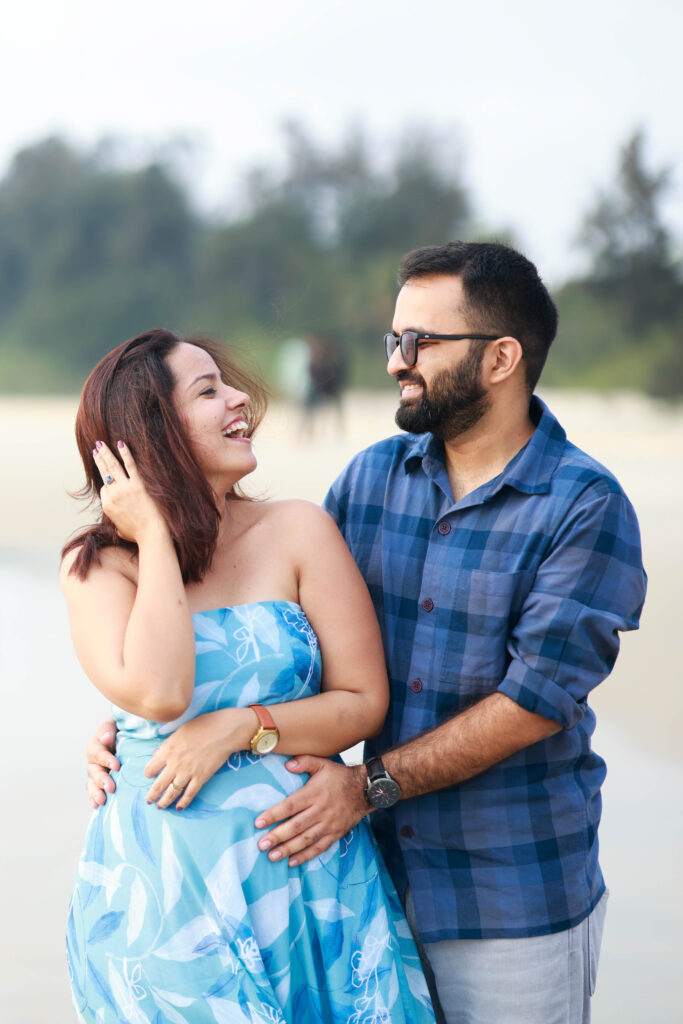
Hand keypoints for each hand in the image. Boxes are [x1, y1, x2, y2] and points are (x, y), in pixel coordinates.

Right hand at [86, 720, 119, 808]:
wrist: (123, 735)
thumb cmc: (119, 729)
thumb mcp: (114, 725)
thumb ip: (109, 730)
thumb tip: (106, 738)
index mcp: (96, 746)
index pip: (99, 753)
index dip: (106, 760)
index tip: (117, 766)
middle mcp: (94, 761)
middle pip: (95, 772)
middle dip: (102, 780)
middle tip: (110, 788)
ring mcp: (96, 773)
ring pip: (93, 784)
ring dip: (96, 793)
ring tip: (101, 801)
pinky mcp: (101, 782)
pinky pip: (95, 791)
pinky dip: (94, 799)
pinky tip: (97, 807)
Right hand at [93, 439, 167, 543]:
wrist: (152, 533)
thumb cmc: (138, 534)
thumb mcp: (120, 530)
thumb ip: (116, 522)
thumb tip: (117, 522)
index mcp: (107, 505)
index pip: (104, 488)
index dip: (106, 483)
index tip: (106, 473)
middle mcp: (113, 494)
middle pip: (104, 473)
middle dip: (98, 459)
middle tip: (96, 448)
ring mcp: (125, 488)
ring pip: (113, 466)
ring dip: (106, 453)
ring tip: (101, 443)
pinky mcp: (138, 484)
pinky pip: (130, 465)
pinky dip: (125, 453)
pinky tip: (121, 443)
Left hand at [144, 709, 251, 809]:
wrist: (224, 731)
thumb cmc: (202, 726)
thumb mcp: (179, 731)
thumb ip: (167, 745)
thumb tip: (156, 754)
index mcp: (167, 750)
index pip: (150, 769)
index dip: (149, 773)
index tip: (151, 776)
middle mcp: (175, 764)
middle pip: (158, 785)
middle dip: (152, 796)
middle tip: (149, 801)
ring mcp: (188, 772)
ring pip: (172, 793)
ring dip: (164, 802)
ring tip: (160, 807)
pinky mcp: (201, 777)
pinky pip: (189, 794)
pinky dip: (183, 802)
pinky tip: (179, 807)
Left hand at [254, 756, 368, 865]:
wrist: (365, 790)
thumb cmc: (339, 776)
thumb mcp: (323, 763)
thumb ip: (304, 762)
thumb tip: (287, 764)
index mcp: (314, 793)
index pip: (290, 806)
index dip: (273, 815)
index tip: (258, 823)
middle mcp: (320, 810)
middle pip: (296, 826)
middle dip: (277, 836)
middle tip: (261, 845)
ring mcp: (328, 824)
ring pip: (306, 839)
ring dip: (288, 849)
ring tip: (272, 856)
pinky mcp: (335, 834)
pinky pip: (319, 848)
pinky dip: (306, 856)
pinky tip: (292, 862)